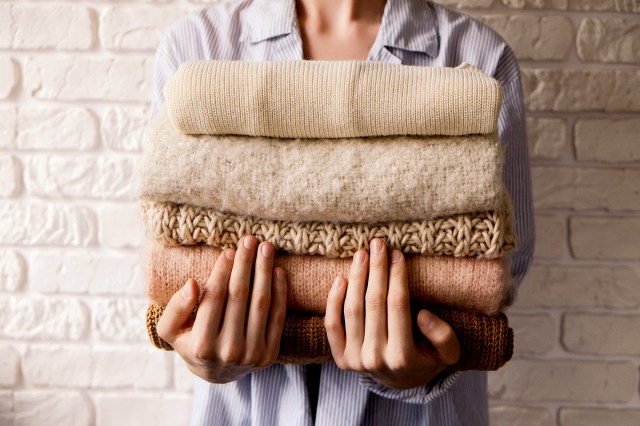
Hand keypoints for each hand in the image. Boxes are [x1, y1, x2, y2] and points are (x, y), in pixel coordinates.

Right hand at [156, 236, 286, 383]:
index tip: (228, 250)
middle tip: (250, 240)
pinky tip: (278, 271)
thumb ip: (176, 307)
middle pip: (239, 297)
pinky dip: (280, 292)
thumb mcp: (171, 329)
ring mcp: (252, 355)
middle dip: (245, 264)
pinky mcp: (270, 354)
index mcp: (202, 346)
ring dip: (264, 271)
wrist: (217, 373)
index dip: (222, 271)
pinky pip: (277, 317)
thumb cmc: (191, 342)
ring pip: (261, 303)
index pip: (214, 298)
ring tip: (266, 248)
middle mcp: (228, 352)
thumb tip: (192, 283)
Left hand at [325, 238, 460, 388]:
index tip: (397, 253)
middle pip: (374, 303)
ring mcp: (355, 360)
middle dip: (376, 269)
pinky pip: (332, 325)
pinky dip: (333, 301)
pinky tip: (341, 278)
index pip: (398, 305)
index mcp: (403, 356)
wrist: (402, 382)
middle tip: (378, 243)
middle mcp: (376, 359)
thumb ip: (442, 336)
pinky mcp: (340, 358)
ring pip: (352, 310)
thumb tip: (422, 314)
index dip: (397, 276)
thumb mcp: (448, 353)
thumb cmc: (427, 358)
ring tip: (361, 254)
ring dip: (356, 278)